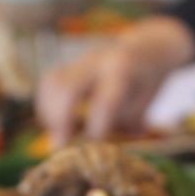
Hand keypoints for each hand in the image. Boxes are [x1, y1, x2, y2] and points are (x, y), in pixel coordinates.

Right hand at [36, 16, 194, 145]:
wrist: (145, 47)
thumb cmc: (147, 81)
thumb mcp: (147, 102)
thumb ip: (127, 123)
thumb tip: (103, 148)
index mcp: (123, 70)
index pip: (105, 102)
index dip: (97, 129)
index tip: (97, 146)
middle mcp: (97, 61)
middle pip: (66, 88)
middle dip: (60, 120)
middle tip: (61, 145)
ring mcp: (80, 62)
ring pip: (52, 84)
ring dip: (49, 114)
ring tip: (60, 133)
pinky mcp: (69, 66)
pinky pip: (49, 84)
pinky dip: (47, 106)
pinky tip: (57, 123)